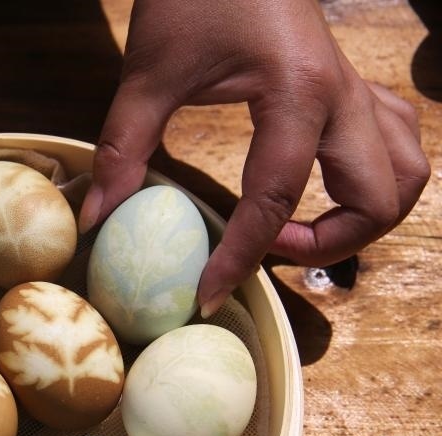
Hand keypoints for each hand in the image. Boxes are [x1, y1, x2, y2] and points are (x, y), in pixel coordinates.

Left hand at [79, 0, 429, 316]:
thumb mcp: (148, 73)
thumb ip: (124, 147)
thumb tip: (97, 217)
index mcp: (297, 94)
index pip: (275, 201)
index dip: (242, 259)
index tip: (209, 295)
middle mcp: (342, 96)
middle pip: (377, 199)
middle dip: (329, 245)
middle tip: (270, 253)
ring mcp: (355, 88)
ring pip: (406, 172)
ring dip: (366, 215)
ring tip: (302, 229)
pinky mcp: (350, 83)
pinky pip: (395, 140)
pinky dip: (374, 175)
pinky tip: (326, 183)